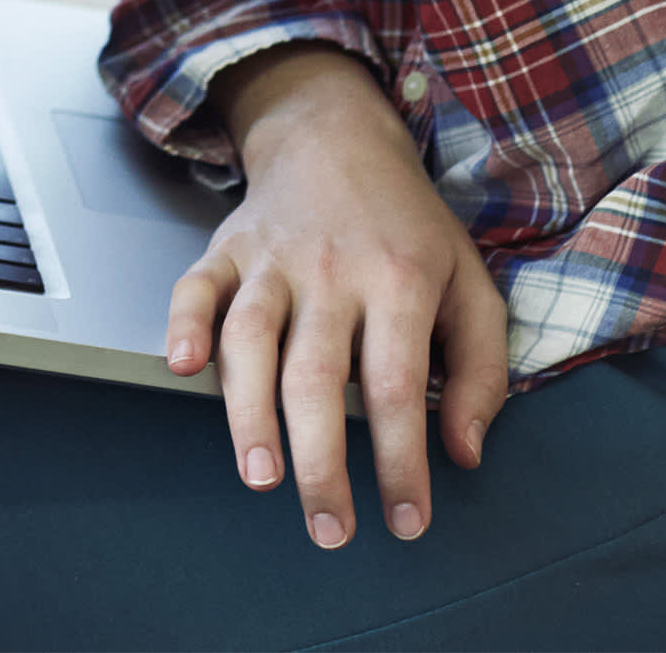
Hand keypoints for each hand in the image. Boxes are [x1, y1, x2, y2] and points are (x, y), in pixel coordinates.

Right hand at [165, 43, 508, 549]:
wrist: (336, 136)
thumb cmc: (407, 227)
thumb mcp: (471, 283)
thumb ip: (483, 370)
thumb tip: (466, 452)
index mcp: (401, 280)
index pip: (399, 387)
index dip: (401, 462)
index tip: (406, 522)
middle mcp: (333, 270)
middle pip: (318, 377)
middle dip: (320, 464)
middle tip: (329, 530)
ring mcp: (273, 259)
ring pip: (251, 339)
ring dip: (248, 412)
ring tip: (260, 476)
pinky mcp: (227, 249)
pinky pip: (196, 288)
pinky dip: (183, 325)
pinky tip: (182, 366)